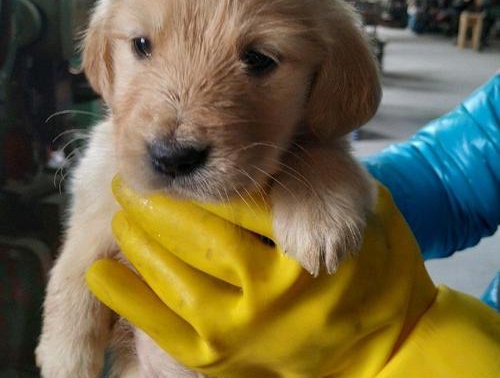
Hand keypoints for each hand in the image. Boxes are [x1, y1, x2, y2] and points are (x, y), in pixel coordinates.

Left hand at [86, 176, 435, 377]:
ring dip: (140, 241)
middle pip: (199, 237)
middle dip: (159, 204)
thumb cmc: (374, 266)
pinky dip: (129, 300)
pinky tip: (102, 274)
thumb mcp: (361, 209)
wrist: (386, 343)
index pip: (241, 201)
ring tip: (123, 213)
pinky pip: (165, 330)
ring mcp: (243, 332)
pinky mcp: (223, 359)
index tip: (179, 159)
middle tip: (132, 181)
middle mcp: (270, 295)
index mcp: (304, 248)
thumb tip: (254, 152)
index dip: (203, 176)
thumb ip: (315, 179)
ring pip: (174, 279)